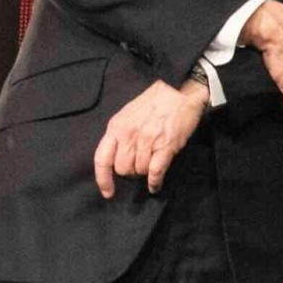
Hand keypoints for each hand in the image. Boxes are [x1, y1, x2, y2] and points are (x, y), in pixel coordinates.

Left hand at [93, 78, 208, 196]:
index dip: (103, 178)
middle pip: (122, 169)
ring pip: (139, 171)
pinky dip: (155, 182)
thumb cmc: (155, 102)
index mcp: (116, 127)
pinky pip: (156, 172)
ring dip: (145, 173)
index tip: (108, 192)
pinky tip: (155, 185)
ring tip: (151, 165)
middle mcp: (129, 135)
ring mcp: (147, 141)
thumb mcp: (128, 114)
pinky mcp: (166, 146)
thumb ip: (120, 134)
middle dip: (130, 173)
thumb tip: (118, 156)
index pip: (102, 158)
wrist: (180, 90)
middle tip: (139, 166)